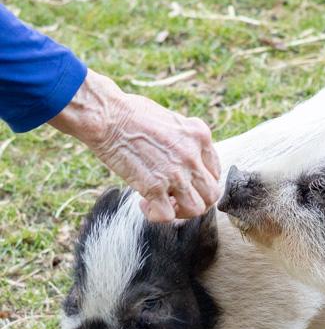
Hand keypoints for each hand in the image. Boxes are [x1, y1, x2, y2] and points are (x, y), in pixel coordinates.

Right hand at [50, 70, 219, 221]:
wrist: (104, 114)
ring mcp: (175, 173)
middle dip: (196, 199)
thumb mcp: (171, 119)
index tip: (185, 182)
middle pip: (211, 193)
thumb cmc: (130, 112)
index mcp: (200, 136)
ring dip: (181, 212)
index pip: (215, 171)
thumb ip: (185, 139)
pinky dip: (156, 216)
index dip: (200, 182)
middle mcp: (193, 156)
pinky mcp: (154, 187)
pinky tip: (144, 204)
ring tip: (165, 202)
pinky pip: (167, 216)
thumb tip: (184, 156)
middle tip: (177, 197)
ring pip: (197, 208)